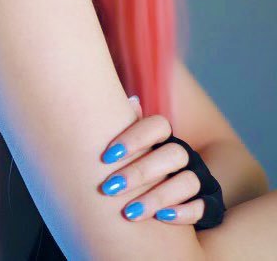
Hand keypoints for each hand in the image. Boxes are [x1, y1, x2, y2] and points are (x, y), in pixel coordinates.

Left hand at [98, 97, 223, 226]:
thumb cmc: (142, 171)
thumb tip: (132, 100)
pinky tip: (162, 218)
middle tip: (110, 187)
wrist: (169, 206)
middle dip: (139, 172)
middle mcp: (187, 155)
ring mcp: (202, 179)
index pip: (159, 125)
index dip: (134, 138)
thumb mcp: (135, 150)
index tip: (106, 156)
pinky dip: (183, 212)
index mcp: (167, 138)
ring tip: (130, 212)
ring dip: (157, 196)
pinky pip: (204, 207)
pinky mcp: (212, 205)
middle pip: (173, 155)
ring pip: (188, 182)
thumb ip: (130, 128)